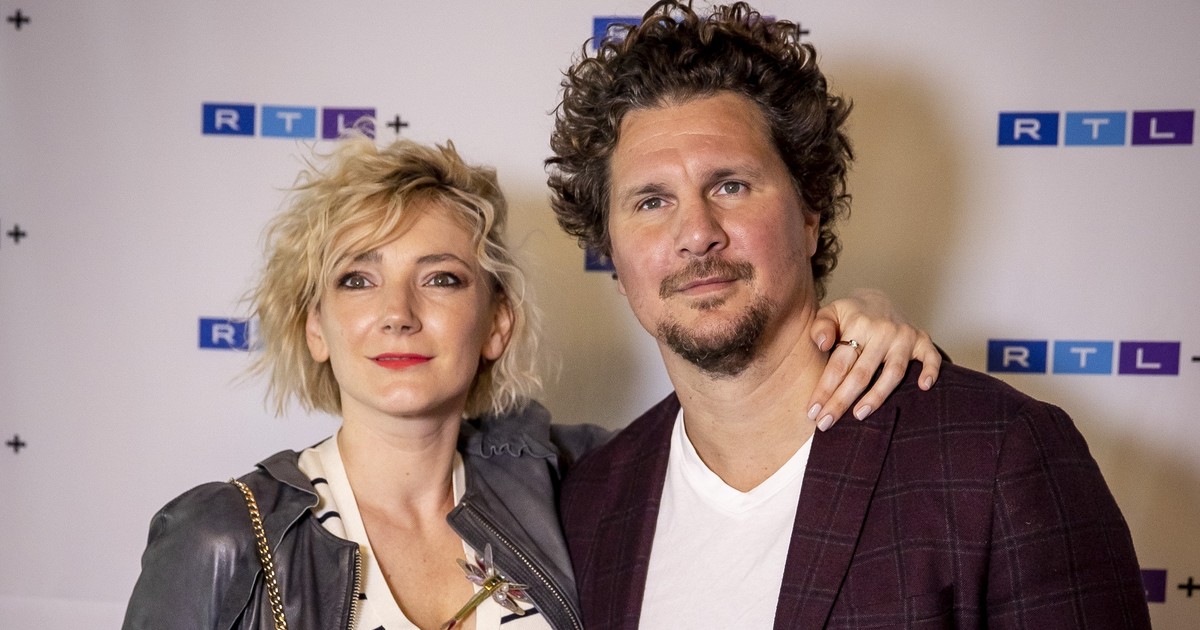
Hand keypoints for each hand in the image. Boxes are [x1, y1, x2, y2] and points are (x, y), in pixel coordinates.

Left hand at [807, 288, 940, 431]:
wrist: (878, 299)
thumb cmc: (850, 315)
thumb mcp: (831, 312)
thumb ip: (821, 327)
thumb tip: (823, 344)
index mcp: (858, 325)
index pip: (839, 363)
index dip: (825, 389)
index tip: (812, 411)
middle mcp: (883, 331)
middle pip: (862, 373)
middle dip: (842, 401)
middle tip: (826, 423)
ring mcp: (904, 337)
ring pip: (892, 373)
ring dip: (876, 397)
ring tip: (858, 415)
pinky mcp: (922, 340)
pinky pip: (930, 357)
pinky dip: (930, 371)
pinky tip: (923, 387)